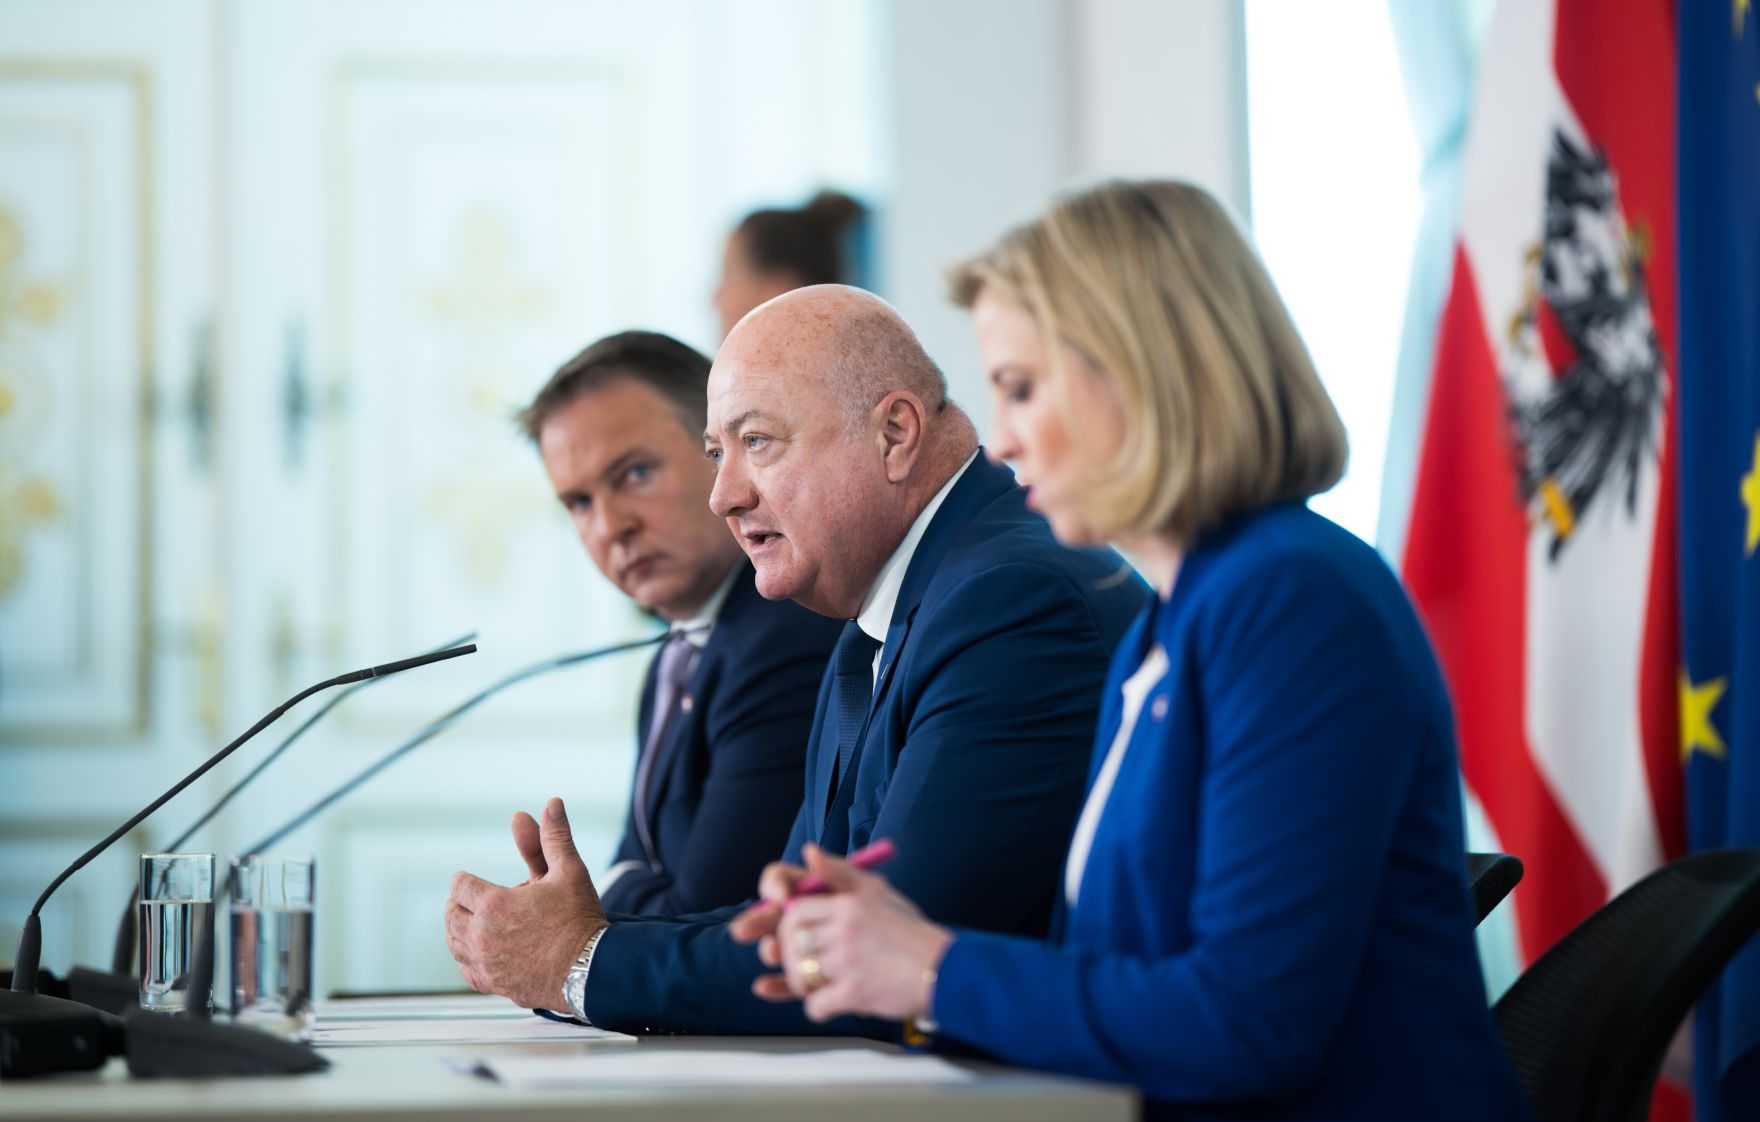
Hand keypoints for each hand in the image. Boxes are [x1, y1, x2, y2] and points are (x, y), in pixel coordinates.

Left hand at [443, 796, 606, 1011]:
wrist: (591, 969)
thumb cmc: (580, 919)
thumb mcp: (569, 871)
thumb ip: (553, 837)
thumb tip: (552, 803)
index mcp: (493, 904)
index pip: (459, 885)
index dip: (466, 879)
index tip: (473, 880)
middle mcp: (481, 934)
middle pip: (450, 914)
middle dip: (460, 903)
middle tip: (475, 901)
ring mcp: (485, 963)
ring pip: (453, 943)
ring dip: (460, 930)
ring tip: (479, 923)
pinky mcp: (493, 984)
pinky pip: (466, 970)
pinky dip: (468, 958)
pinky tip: (484, 951)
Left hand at [734, 844, 952, 1023]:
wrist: (943, 969)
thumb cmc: (910, 932)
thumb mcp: (877, 891)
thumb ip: (840, 872)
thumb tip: (809, 852)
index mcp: (848, 904)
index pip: (794, 910)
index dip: (786, 927)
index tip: (793, 938)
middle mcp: (845, 929)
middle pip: (791, 943)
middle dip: (788, 959)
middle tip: (802, 967)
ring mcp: (848, 962)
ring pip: (799, 975)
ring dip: (803, 985)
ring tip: (820, 985)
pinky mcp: (854, 993)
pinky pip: (815, 1005)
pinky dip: (820, 1008)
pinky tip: (833, 1004)